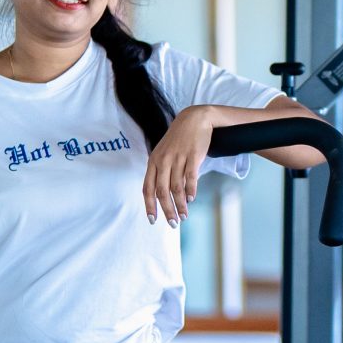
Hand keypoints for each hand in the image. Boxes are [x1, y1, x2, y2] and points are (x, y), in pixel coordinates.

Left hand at [143, 107, 216, 224]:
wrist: (194, 119)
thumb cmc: (178, 139)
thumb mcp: (164, 153)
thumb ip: (161, 172)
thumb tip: (162, 196)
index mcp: (153, 161)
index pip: (148, 188)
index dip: (149, 206)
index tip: (152, 220)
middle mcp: (163, 161)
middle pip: (162, 191)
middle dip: (167, 210)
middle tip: (173, 223)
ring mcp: (178, 158)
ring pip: (176, 187)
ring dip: (180, 204)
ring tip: (184, 216)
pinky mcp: (193, 156)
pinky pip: (190, 177)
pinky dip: (190, 190)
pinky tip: (191, 199)